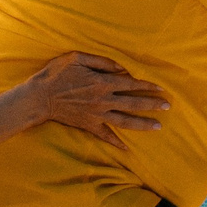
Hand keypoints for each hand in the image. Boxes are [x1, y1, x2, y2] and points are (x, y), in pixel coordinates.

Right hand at [27, 53, 170, 138]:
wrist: (39, 97)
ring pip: (125, 121)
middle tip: (168, 106)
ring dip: (143, 124)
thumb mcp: (77, 58)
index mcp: (102, 83)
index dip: (147, 85)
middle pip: (133, 103)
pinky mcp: (88, 125)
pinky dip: (116, 142)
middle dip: (152, 104)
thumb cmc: (56, 74)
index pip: (131, 84)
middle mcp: (103, 100)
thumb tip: (121, 67)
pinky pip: (105, 135)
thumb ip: (101, 62)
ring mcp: (97, 115)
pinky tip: (126, 148)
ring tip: (158, 126)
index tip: (161, 88)